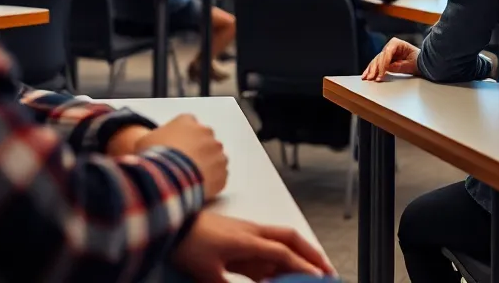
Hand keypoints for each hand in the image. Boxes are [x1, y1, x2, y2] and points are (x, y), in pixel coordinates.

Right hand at [134, 114, 227, 199]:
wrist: (168, 178)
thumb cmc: (155, 157)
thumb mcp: (144, 142)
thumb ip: (155, 138)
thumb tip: (152, 145)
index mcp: (187, 122)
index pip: (188, 124)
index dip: (182, 137)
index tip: (175, 149)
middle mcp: (207, 133)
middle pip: (204, 140)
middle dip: (196, 150)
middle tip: (183, 164)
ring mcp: (218, 153)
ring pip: (214, 158)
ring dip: (205, 165)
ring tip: (189, 178)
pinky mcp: (222, 173)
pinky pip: (218, 177)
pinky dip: (210, 182)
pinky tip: (196, 188)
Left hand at [172, 212, 335, 281]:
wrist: (172, 222)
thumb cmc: (187, 243)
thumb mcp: (206, 272)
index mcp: (247, 240)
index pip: (283, 253)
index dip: (302, 266)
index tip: (319, 278)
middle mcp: (252, 233)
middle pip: (291, 239)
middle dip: (311, 253)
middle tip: (326, 270)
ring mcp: (246, 233)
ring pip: (281, 242)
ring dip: (298, 255)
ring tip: (311, 272)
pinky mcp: (239, 238)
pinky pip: (266, 248)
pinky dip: (279, 259)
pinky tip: (279, 274)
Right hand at [362, 38, 420, 80]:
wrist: (421, 62)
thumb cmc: (418, 60)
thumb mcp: (412, 63)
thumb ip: (400, 65)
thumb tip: (389, 68)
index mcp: (397, 43)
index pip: (388, 52)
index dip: (384, 63)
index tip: (383, 72)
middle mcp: (389, 47)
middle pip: (380, 57)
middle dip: (376, 68)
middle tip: (373, 76)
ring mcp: (386, 54)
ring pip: (376, 61)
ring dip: (371, 70)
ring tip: (367, 77)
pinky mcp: (384, 61)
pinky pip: (376, 65)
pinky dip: (371, 70)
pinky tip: (366, 75)